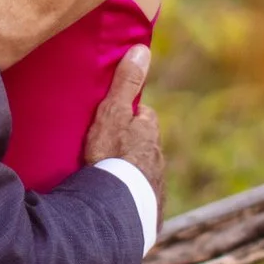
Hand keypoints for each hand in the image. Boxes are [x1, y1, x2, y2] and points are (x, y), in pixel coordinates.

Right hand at [81, 44, 163, 222]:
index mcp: (149, 135)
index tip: (114, 117)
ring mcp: (155, 189)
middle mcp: (158, 160)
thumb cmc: (111, 156)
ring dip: (129, 174)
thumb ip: (126, 84)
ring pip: (142, 173)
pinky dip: (128, 199)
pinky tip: (113, 203)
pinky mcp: (149, 215)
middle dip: (130, 146)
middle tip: (105, 149)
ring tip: (106, 178)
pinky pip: (139, 202)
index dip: (129, 115)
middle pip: (144, 146)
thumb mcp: (113, 114)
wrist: (117, 209)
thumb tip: (142, 49)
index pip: (143, 116)